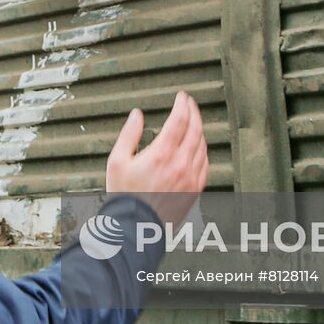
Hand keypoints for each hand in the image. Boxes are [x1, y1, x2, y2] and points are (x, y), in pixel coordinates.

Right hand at [105, 91, 208, 226]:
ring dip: (199, 129)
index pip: (179, 120)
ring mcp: (190, 177)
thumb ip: (129, 135)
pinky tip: (198, 147)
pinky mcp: (195, 190)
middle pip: (195, 129)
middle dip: (194, 112)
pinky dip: (203, 150)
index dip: (182, 104)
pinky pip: (205, 164)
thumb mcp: (117, 161)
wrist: (136, 227)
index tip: (182, 96)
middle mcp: (180, 163)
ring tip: (194, 122)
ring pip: (202, 145)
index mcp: (162, 153)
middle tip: (190, 103)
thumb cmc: (124, 196)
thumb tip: (137, 115)